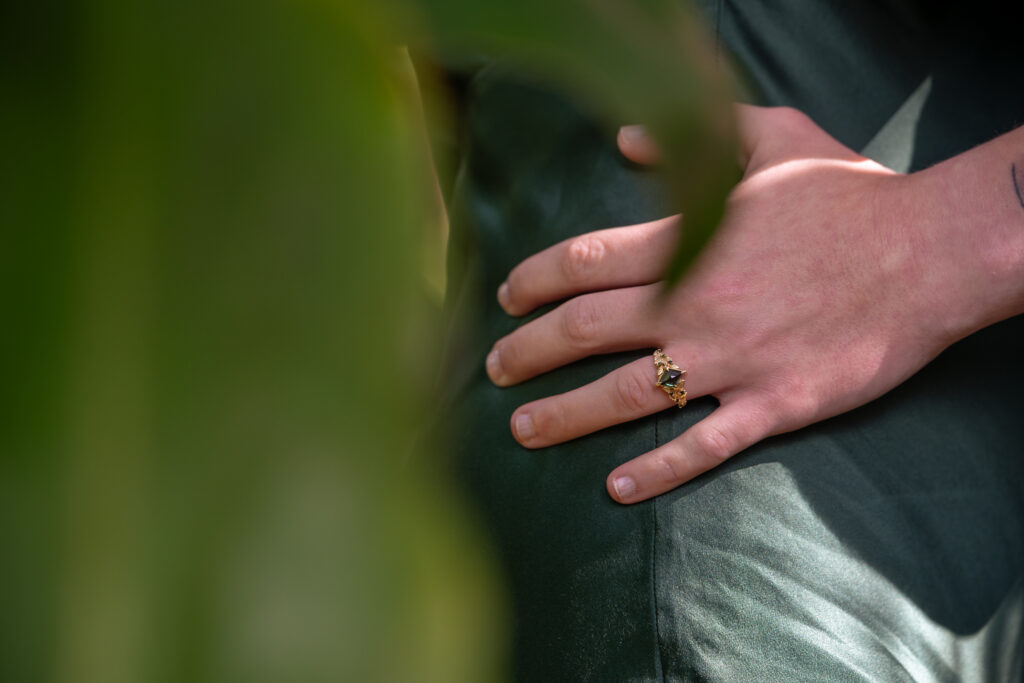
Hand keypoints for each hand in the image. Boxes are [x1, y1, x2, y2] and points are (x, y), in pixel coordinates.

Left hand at [486, 105, 959, 503]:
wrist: (929, 252)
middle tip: (494, 369)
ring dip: (564, 415)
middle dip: (526, 351)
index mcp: (688, 243)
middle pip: (582, 330)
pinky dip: (658, 470)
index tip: (504, 297)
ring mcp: (730, 360)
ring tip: (521, 430)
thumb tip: (630, 138)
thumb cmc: (851, 196)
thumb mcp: (775, 140)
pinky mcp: (773, 404)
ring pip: (624, 394)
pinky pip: (703, 445)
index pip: (582, 263)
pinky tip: (618, 489)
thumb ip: (699, 137)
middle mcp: (693, 304)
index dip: (532, 280)